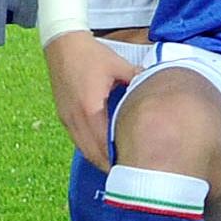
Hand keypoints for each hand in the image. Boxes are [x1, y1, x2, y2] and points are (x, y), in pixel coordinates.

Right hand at [46, 29, 139, 169]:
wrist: (62, 46)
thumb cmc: (91, 55)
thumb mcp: (119, 65)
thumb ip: (138, 79)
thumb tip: (159, 87)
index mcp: (90, 108)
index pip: (103, 144)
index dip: (117, 159)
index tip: (133, 169)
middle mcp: (75, 118)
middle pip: (91, 152)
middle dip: (108, 165)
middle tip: (128, 175)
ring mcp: (67, 118)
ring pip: (83, 148)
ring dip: (98, 158)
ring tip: (118, 166)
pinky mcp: (64, 115)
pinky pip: (78, 139)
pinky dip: (90, 148)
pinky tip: (103, 149)